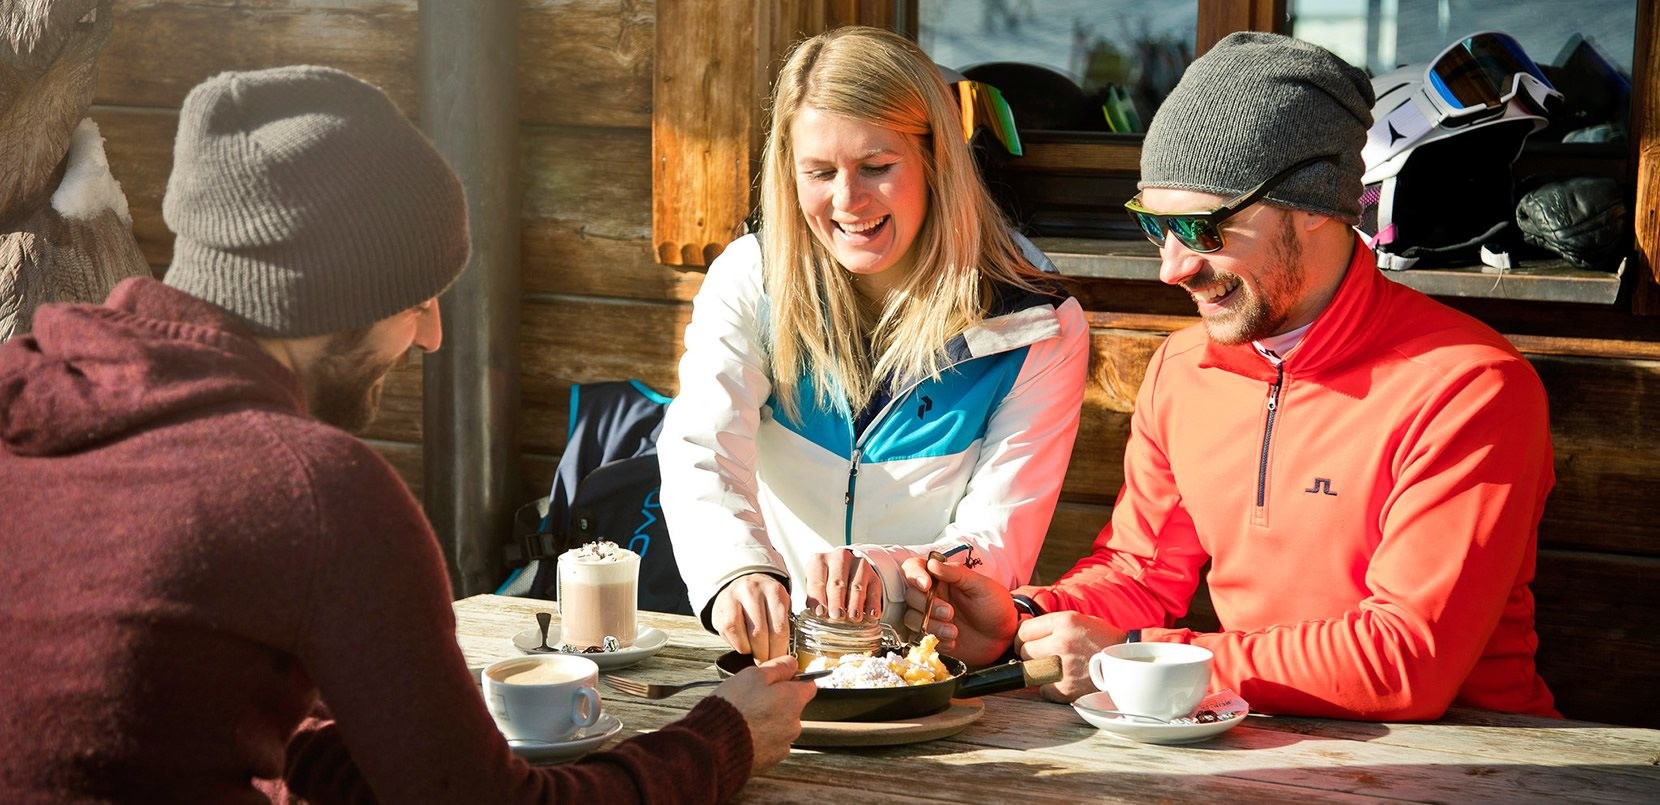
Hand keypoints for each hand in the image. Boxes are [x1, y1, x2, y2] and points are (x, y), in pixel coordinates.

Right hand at [710, 655, 817, 773]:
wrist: (716, 745)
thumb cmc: (733, 708)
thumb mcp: (753, 675)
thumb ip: (777, 668)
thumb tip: (791, 663)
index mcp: (793, 700)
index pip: (809, 685)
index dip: (794, 678)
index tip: (781, 677)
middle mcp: (794, 724)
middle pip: (792, 707)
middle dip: (777, 702)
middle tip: (753, 698)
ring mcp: (783, 744)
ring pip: (780, 726)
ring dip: (768, 721)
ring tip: (744, 717)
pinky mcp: (770, 760)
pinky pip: (769, 744)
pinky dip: (760, 738)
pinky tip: (744, 733)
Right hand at [711, 573, 792, 660]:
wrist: (741, 583)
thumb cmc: (763, 600)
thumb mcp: (779, 606)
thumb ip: (784, 626)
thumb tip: (786, 656)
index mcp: (774, 591)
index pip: (779, 628)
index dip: (780, 650)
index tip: (780, 660)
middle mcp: (753, 590)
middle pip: (760, 632)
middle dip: (765, 654)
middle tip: (767, 661)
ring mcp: (734, 597)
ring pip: (743, 634)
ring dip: (751, 650)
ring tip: (756, 653)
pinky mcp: (721, 607)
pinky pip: (730, 632)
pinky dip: (738, 644)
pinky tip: (744, 644)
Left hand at [802, 549, 880, 621]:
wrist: (847, 571)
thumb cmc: (826, 583)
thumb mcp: (815, 587)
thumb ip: (815, 600)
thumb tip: (817, 617)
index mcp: (819, 561)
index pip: (817, 582)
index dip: (818, 598)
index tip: (820, 613)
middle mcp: (839, 559)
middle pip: (837, 582)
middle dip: (837, 601)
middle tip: (837, 616)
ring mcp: (858, 565)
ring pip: (857, 586)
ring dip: (855, 603)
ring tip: (854, 618)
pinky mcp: (873, 575)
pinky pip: (874, 590)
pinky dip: (873, 604)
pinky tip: (871, 615)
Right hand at [898, 554, 1016, 665]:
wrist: (1004, 637)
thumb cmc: (996, 606)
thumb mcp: (981, 585)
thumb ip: (957, 573)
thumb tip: (933, 563)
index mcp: (942, 578)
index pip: (914, 568)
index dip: (915, 575)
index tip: (927, 585)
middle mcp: (933, 595)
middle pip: (911, 595)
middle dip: (928, 606)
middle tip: (950, 613)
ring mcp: (931, 616)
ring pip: (912, 618)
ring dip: (931, 625)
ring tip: (954, 631)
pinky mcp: (933, 635)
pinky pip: (921, 637)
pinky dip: (936, 639)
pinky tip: (954, 640)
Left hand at [1014, 611, 1125, 701]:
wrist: (1129, 663)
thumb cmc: (1102, 641)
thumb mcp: (1079, 620)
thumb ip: (1052, 625)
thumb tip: (1021, 633)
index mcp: (1065, 622)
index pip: (1024, 631)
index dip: (1023, 639)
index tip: (1026, 644)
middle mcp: (1063, 642)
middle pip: (1025, 651)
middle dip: (1030, 655)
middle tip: (1042, 657)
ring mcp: (1065, 666)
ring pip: (1032, 670)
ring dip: (1038, 671)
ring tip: (1053, 669)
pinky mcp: (1068, 688)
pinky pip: (1043, 689)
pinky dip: (1049, 688)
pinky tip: (1062, 681)